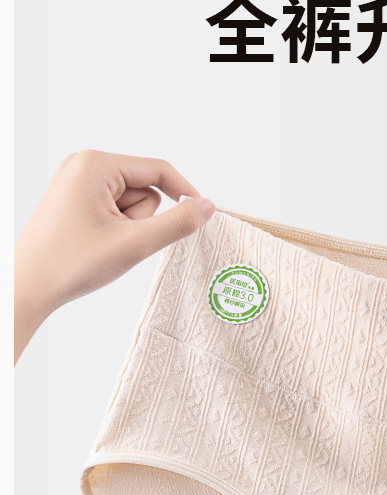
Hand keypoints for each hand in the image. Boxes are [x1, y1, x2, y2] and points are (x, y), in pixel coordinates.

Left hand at [14, 150, 214, 363]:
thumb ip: (177, 224)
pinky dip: (115, 229)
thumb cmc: (72, 263)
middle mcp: (83, 164)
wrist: (27, 286)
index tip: (200, 217)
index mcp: (95, 164)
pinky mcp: (73, 199)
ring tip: (104, 245)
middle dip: (142, 219)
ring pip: (130, 201)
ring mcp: (76, 181)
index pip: (158, 169)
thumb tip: (207, 206)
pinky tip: (96, 245)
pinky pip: (113, 209)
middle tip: (119, 241)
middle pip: (144, 187)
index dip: (184, 193)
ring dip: (129, 227)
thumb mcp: (134, 244)